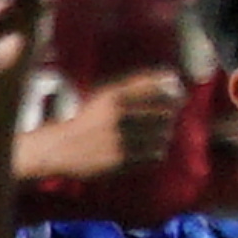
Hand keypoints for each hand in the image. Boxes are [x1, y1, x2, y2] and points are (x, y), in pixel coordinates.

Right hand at [19, 69, 188, 180]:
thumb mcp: (106, 96)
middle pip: (164, 112)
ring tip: (151, 135)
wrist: (60, 148)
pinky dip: (155, 152)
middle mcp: (117, 115)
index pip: (153, 86)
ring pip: (162, 136)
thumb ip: (136, 86)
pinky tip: (145, 149)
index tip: (177, 91)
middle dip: (169, 115)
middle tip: (166, 116)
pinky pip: (155, 155)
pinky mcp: (122, 159)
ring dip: (162, 135)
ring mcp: (120, 138)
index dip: (170, 89)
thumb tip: (172, 77)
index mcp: (112, 96)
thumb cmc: (89, 120)